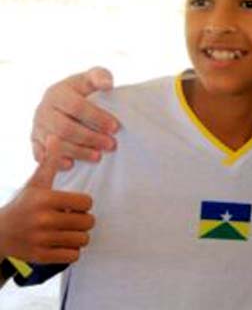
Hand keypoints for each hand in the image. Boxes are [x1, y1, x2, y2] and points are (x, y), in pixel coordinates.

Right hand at [0, 138, 94, 263]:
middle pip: (87, 222)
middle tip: (71, 219)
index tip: (72, 205)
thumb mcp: (35, 183)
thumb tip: (55, 136)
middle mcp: (43, 220)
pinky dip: (71, 251)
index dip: (83, 204)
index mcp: (45, 200)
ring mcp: (41, 240)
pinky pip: (72, 256)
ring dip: (78, 236)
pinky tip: (61, 244)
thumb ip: (50, 162)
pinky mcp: (40, 257)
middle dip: (82, 220)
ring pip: (82, 240)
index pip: (86, 202)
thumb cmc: (23, 205)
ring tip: (67, 231)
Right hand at [32, 68, 119, 166]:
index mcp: (57, 93)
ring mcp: (37, 127)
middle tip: (111, 145)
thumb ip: (100, 76)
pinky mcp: (35, 141)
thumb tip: (107, 85)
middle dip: (90, 138)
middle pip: (65, 129)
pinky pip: (41, 155)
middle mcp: (43, 110)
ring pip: (55, 144)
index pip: (76, 107)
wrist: (61, 100)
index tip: (115, 127)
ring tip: (98, 156)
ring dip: (78, 152)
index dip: (96, 118)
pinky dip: (55, 161)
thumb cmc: (82, 89)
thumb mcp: (91, 77)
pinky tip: (71, 164)